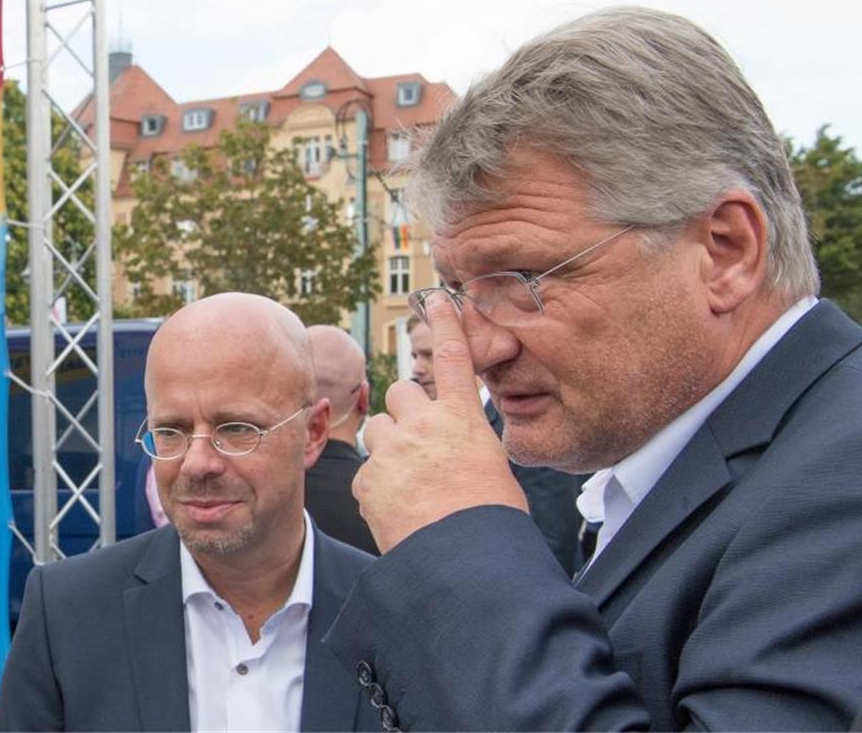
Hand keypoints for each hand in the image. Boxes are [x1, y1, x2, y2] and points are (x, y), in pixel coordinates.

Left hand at [353, 293, 527, 552]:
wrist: (463, 562)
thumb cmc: (489, 521)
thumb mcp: (493, 470)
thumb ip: (468, 446)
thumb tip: (458, 450)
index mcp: (464, 420)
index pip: (452, 357)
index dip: (444, 324)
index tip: (436, 300)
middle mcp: (426, 424)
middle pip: (400, 392)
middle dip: (405, 410)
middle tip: (417, 442)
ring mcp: (393, 450)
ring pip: (378, 428)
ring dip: (389, 446)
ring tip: (408, 481)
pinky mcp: (369, 479)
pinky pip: (368, 471)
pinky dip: (378, 486)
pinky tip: (398, 509)